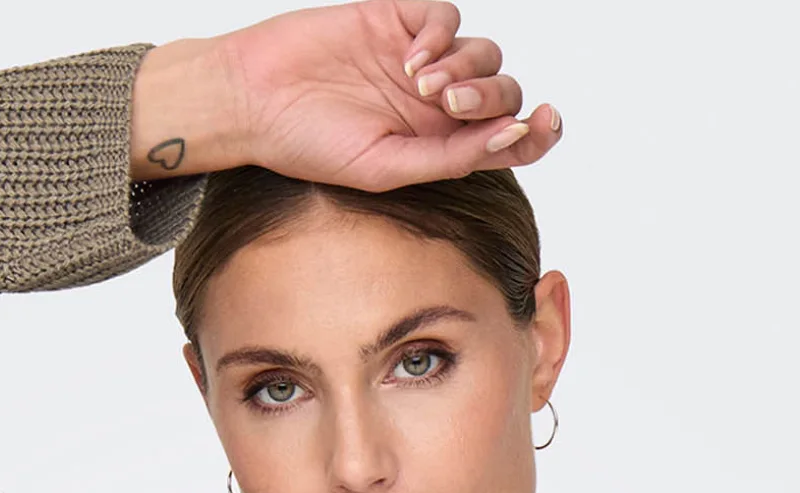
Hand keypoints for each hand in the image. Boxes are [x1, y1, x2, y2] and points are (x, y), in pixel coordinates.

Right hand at [215, 0, 562, 189]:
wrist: (255, 100)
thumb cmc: (308, 146)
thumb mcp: (386, 169)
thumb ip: (450, 157)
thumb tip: (511, 138)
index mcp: (438, 148)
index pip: (507, 139)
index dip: (537, 132)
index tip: (545, 123)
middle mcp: (435, 106)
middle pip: (502, 92)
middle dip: (490, 99)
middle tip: (450, 107)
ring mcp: (419, 61)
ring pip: (483, 53)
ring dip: (466, 69)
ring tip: (422, 85)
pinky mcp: (398, 20)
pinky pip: (447, 17)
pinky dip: (441, 35)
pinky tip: (412, 59)